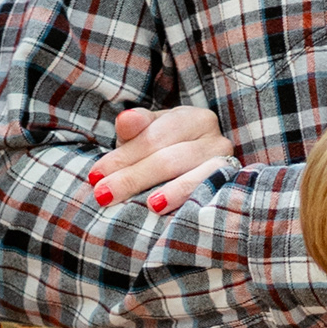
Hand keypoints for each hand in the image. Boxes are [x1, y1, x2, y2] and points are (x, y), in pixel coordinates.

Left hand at [90, 98, 234, 216]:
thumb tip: (125, 120)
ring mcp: (227, 164)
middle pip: (170, 158)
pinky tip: (162, 208)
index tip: (95, 175)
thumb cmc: (164, 154)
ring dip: (164, 192)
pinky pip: (207, 193)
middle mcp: (216, 139)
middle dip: (133, 177)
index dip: (123, 156)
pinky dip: (184, 199)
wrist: (194, 175)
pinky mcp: (231, 187)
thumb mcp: (147, 138)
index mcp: (194, 119)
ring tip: (144, 205)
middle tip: (103, 195)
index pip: (155, 136)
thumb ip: (135, 129)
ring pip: (192, 175)